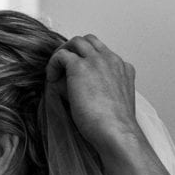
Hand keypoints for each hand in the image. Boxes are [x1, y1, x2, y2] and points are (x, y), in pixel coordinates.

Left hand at [46, 35, 143, 157]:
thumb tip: (68, 85)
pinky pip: (61, 55)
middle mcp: (112, 61)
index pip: (104, 53)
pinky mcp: (80, 67)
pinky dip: (54, 64)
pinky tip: (51, 79)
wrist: (117, 133)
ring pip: (76, 42)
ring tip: (56, 70)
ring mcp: (97, 61)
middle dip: (75, 50)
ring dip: (65, 53)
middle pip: (90, 41)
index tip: (79, 73)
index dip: (89, 60)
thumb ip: (96, 89)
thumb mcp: (111, 102)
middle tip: (64, 66)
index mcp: (123, 69)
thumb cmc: (114, 127)